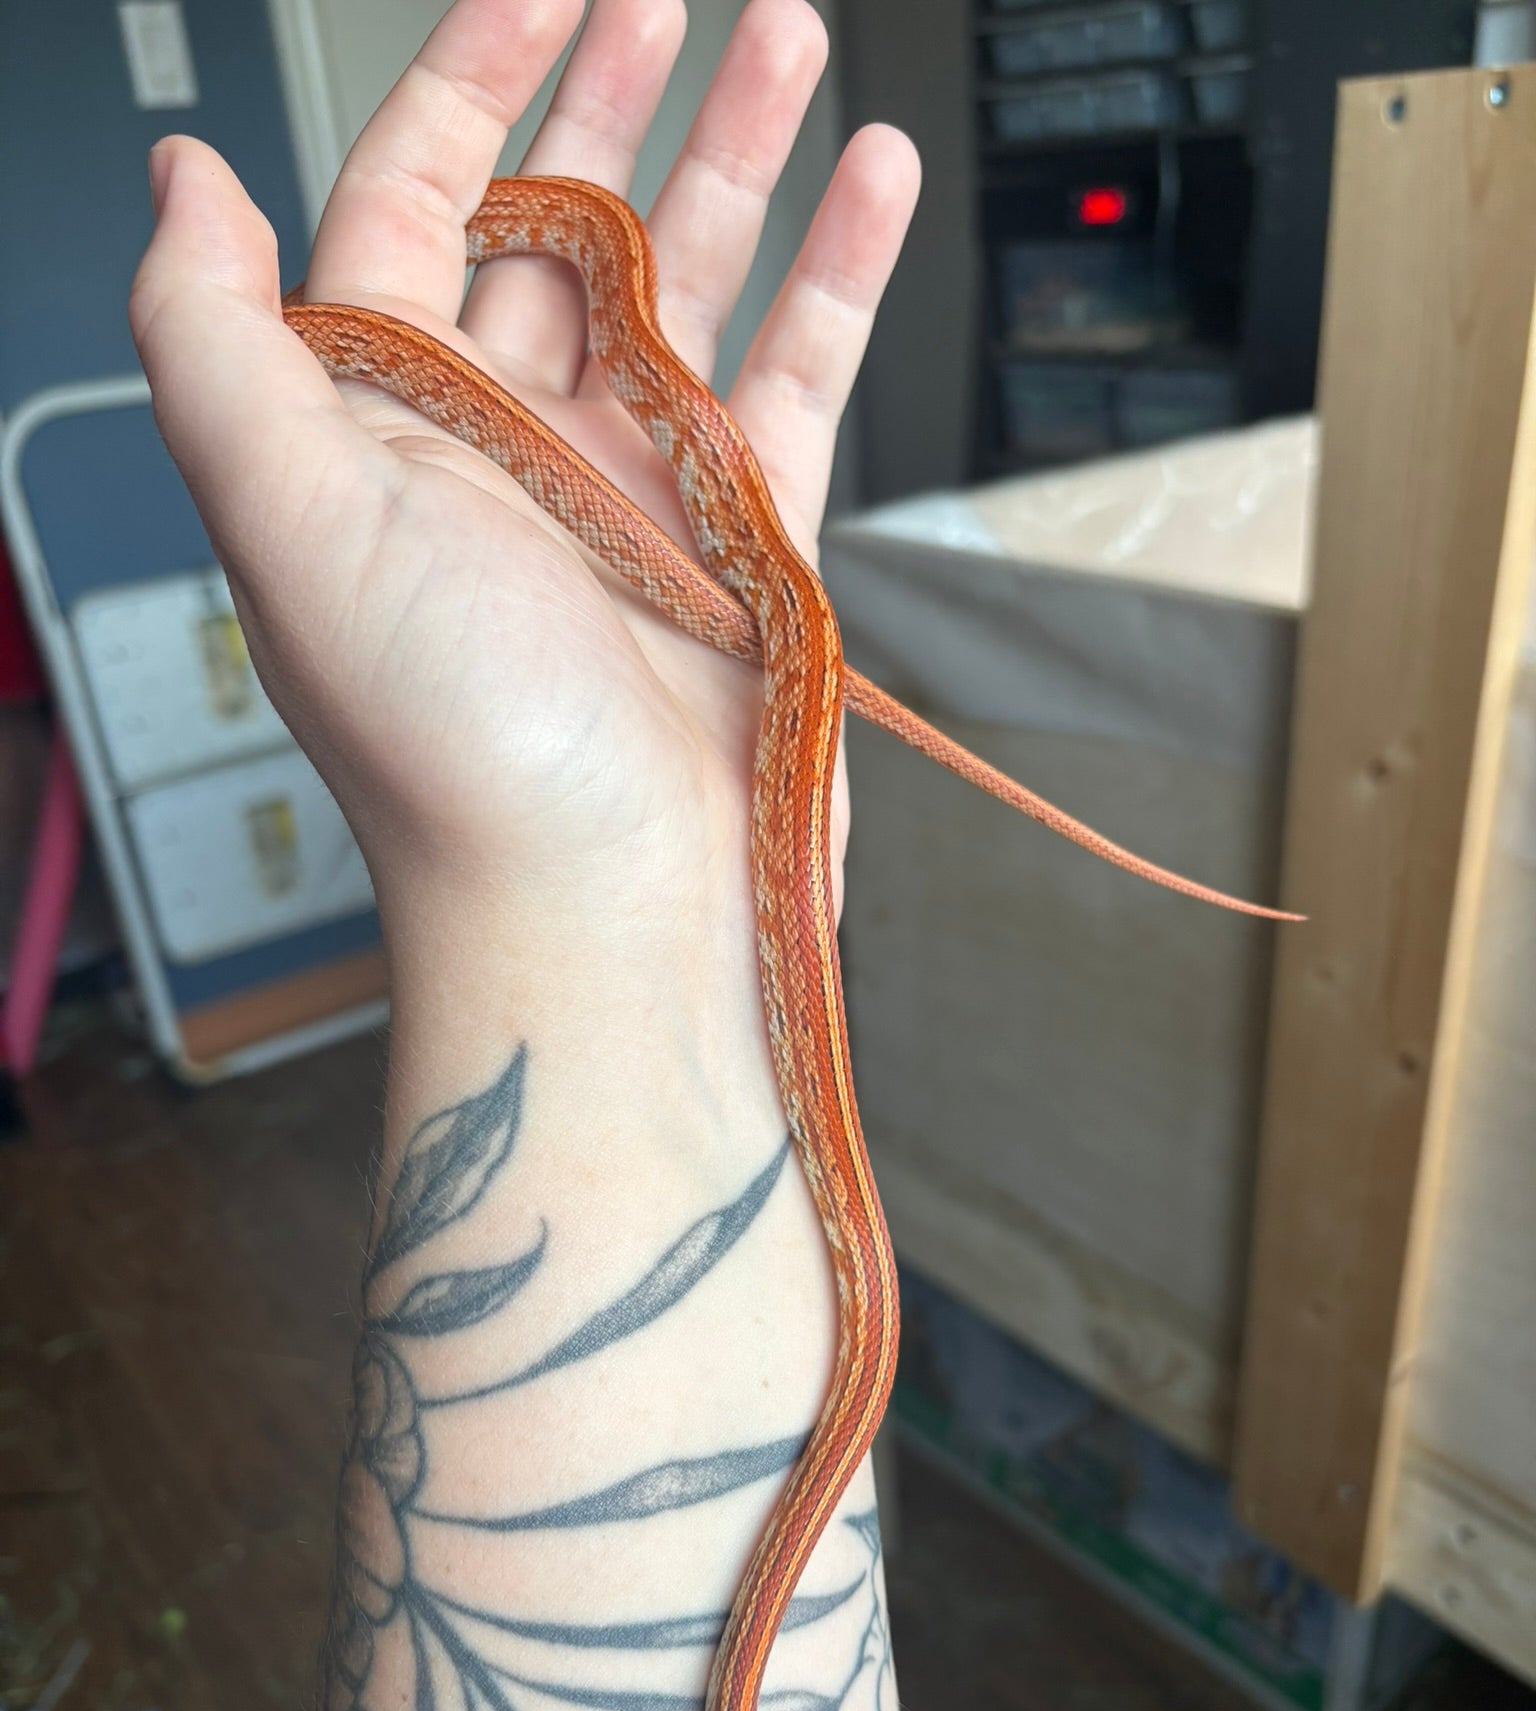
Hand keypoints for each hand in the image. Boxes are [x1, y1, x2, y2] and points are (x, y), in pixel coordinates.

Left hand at [129, 0, 918, 995]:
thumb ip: (213, 340)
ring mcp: (634, 489)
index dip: (463, 79)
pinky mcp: (747, 538)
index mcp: (386, 429)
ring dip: (742, 150)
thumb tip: (184, 181)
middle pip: (558, 221)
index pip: (409, 202)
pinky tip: (874, 178)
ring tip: (790, 33)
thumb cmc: (449, 752)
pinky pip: (798, 373)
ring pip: (691, 279)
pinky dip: (843, 272)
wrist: (608, 914)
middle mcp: (507, 446)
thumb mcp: (289, 525)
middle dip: (613, 92)